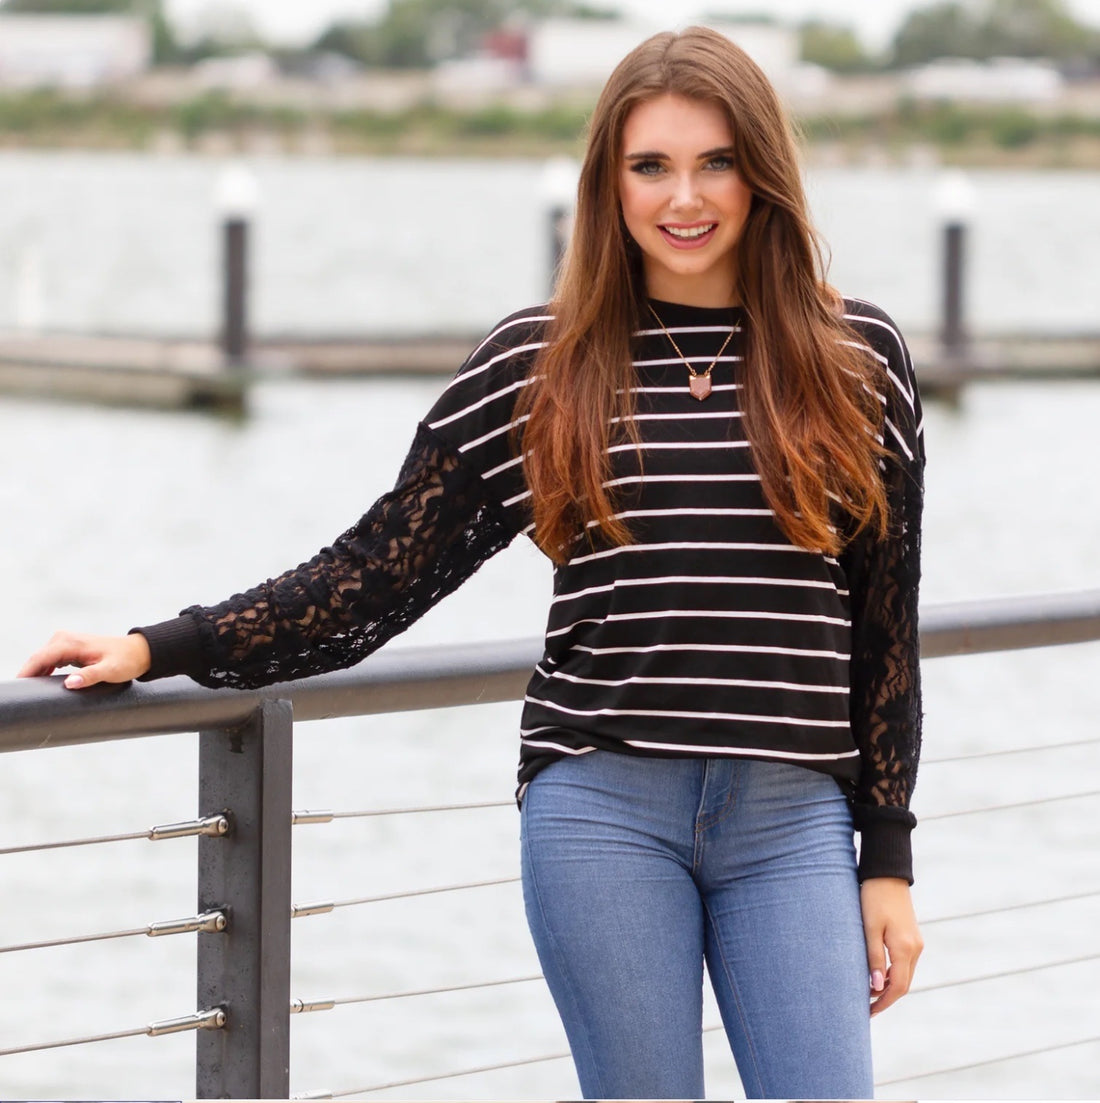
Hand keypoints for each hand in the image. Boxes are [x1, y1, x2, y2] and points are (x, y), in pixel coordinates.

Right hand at [18, 631, 150, 688]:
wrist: (138, 651)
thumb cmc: (126, 661)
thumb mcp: (111, 671)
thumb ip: (90, 676)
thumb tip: (69, 683)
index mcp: (70, 643)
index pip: (39, 658)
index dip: (26, 674)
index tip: (18, 689)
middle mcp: (64, 639)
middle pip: (36, 659)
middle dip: (27, 675)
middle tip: (23, 696)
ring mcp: (65, 642)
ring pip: (40, 660)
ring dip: (34, 674)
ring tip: (31, 693)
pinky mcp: (68, 648)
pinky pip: (48, 660)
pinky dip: (42, 671)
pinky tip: (41, 684)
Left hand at [860, 876, 922, 1015]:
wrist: (887, 874)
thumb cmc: (873, 898)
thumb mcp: (869, 928)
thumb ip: (873, 957)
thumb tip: (876, 987)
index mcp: (905, 949)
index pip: (897, 987)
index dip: (883, 1002)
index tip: (868, 1012)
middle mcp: (915, 949)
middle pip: (903, 984)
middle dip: (886, 999)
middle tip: (866, 1008)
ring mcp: (916, 943)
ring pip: (905, 975)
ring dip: (890, 987)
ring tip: (868, 994)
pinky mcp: (912, 937)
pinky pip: (905, 963)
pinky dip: (893, 974)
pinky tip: (878, 975)